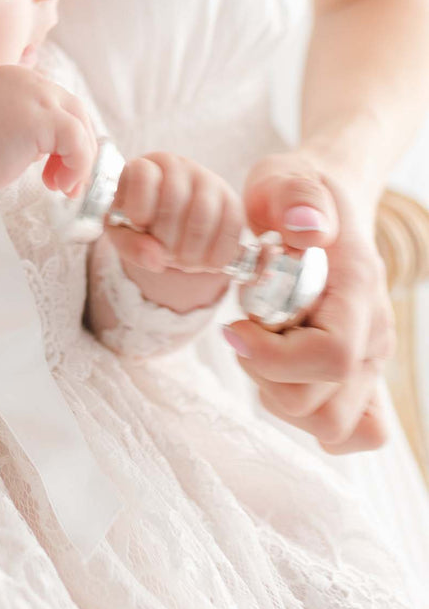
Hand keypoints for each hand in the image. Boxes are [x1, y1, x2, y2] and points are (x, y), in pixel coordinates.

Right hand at [0, 65, 97, 194]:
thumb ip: (12, 127)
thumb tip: (38, 149)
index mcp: (9, 78)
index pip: (51, 102)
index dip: (59, 137)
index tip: (50, 169)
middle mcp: (27, 80)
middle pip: (73, 109)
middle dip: (76, 148)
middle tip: (65, 183)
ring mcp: (37, 96)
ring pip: (79, 125)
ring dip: (78, 161)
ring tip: (63, 188)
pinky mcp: (44, 120)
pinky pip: (78, 143)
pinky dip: (79, 166)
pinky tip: (62, 185)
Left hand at [106, 153, 243, 274]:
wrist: (173, 229)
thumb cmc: (141, 225)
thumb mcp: (123, 235)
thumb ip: (130, 245)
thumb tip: (155, 259)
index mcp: (144, 168)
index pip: (144, 173)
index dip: (140, 204)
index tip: (138, 224)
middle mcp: (178, 167)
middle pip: (174, 199)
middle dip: (167, 239)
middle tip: (164, 255)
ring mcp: (208, 180)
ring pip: (204, 214)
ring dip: (192, 250)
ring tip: (184, 262)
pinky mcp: (231, 200)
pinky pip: (231, 225)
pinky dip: (218, 252)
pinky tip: (206, 262)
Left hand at [224, 155, 391, 452]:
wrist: (321, 203)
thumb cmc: (295, 195)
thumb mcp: (285, 179)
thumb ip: (296, 195)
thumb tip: (305, 227)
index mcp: (358, 291)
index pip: (332, 356)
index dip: (272, 355)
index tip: (234, 325)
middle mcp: (374, 336)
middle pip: (324, 406)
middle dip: (266, 377)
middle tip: (245, 331)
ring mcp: (368, 361)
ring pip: (329, 425)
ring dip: (277, 394)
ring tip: (260, 345)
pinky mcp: (354, 377)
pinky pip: (348, 429)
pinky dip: (304, 413)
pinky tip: (277, 371)